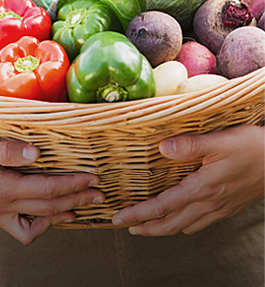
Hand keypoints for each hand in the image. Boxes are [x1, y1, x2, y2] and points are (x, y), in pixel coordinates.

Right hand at [0, 131, 103, 243]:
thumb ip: (8, 151)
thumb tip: (37, 154)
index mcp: (3, 188)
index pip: (48, 189)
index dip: (73, 184)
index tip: (93, 178)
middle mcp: (3, 206)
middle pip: (49, 208)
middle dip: (78, 201)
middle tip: (100, 195)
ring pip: (37, 223)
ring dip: (62, 215)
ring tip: (81, 208)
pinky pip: (21, 230)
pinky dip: (39, 225)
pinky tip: (49, 216)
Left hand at [112, 124, 263, 235]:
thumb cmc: (252, 147)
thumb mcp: (221, 141)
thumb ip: (190, 145)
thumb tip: (162, 148)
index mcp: (202, 188)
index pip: (162, 206)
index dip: (138, 213)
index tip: (119, 218)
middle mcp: (208, 203)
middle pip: (170, 224)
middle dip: (146, 228)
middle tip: (128, 227)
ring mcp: (219, 209)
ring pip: (184, 227)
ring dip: (163, 229)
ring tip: (148, 226)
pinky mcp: (227, 207)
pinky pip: (200, 224)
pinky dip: (182, 225)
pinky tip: (181, 218)